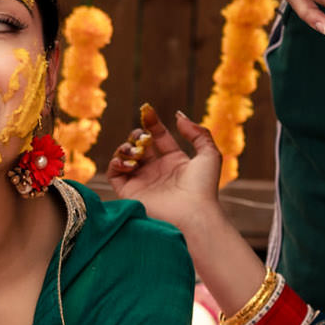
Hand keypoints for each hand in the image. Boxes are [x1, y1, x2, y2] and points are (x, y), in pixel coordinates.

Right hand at [105, 103, 225, 237]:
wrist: (192, 214)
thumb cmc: (203, 187)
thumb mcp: (209, 154)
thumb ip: (198, 132)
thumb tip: (178, 115)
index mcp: (174, 162)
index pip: (158, 137)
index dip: (152, 123)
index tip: (147, 111)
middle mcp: (156, 171)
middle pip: (139, 144)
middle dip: (137, 135)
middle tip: (143, 139)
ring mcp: (142, 181)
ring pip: (124, 156)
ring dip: (126, 147)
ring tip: (137, 152)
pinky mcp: (129, 192)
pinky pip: (114, 173)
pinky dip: (116, 163)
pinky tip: (130, 163)